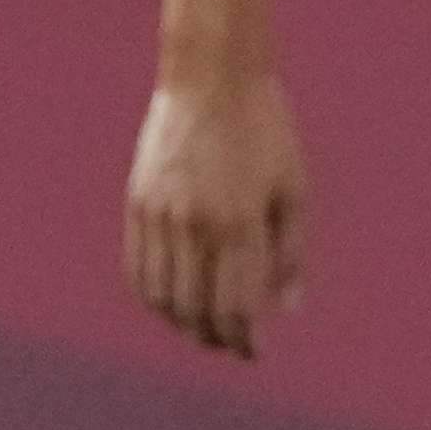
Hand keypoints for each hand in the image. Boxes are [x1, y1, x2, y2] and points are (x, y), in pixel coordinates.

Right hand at [127, 71, 307, 358]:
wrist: (211, 76)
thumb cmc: (265, 129)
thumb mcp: (293, 188)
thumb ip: (290, 253)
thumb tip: (286, 310)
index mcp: (240, 223)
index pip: (234, 306)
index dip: (243, 340)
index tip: (254, 353)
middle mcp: (196, 224)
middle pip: (195, 310)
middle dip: (213, 338)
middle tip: (230, 345)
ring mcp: (161, 214)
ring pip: (161, 296)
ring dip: (182, 322)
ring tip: (202, 327)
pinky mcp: (139, 202)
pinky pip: (137, 268)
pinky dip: (152, 296)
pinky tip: (171, 300)